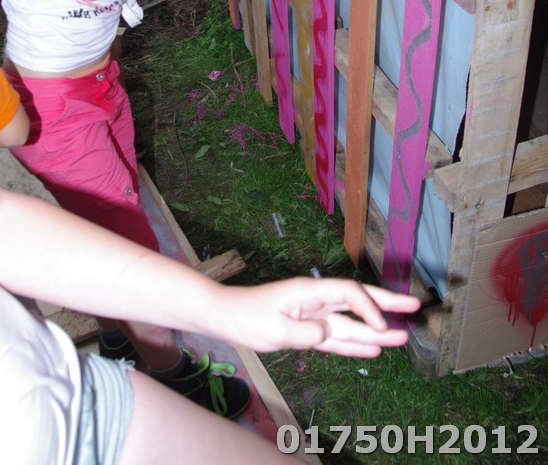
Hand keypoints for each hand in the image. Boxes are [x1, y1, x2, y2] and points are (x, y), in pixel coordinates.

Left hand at [222, 278, 420, 357]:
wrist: (226, 317)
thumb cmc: (246, 318)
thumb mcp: (273, 329)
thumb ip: (304, 332)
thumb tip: (328, 333)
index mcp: (309, 292)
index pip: (348, 293)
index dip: (369, 307)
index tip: (382, 327)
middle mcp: (315, 300)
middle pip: (357, 300)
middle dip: (386, 304)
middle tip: (415, 305)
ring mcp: (313, 315)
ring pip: (351, 322)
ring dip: (376, 330)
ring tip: (404, 337)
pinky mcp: (307, 330)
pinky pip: (337, 337)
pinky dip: (355, 343)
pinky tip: (374, 349)